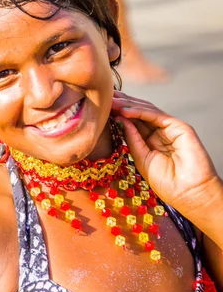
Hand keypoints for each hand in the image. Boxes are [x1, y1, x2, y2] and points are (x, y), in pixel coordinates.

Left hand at [112, 91, 221, 222]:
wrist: (190, 195)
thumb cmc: (168, 183)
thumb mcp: (142, 159)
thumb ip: (132, 138)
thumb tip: (120, 119)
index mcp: (150, 140)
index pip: (132, 121)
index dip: (117, 113)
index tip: (101, 107)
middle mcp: (160, 131)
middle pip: (138, 112)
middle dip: (121, 103)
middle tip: (104, 96)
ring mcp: (170, 128)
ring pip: (147, 110)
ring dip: (127, 104)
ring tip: (111, 101)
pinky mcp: (179, 126)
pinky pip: (156, 115)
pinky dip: (139, 111)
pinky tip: (124, 111)